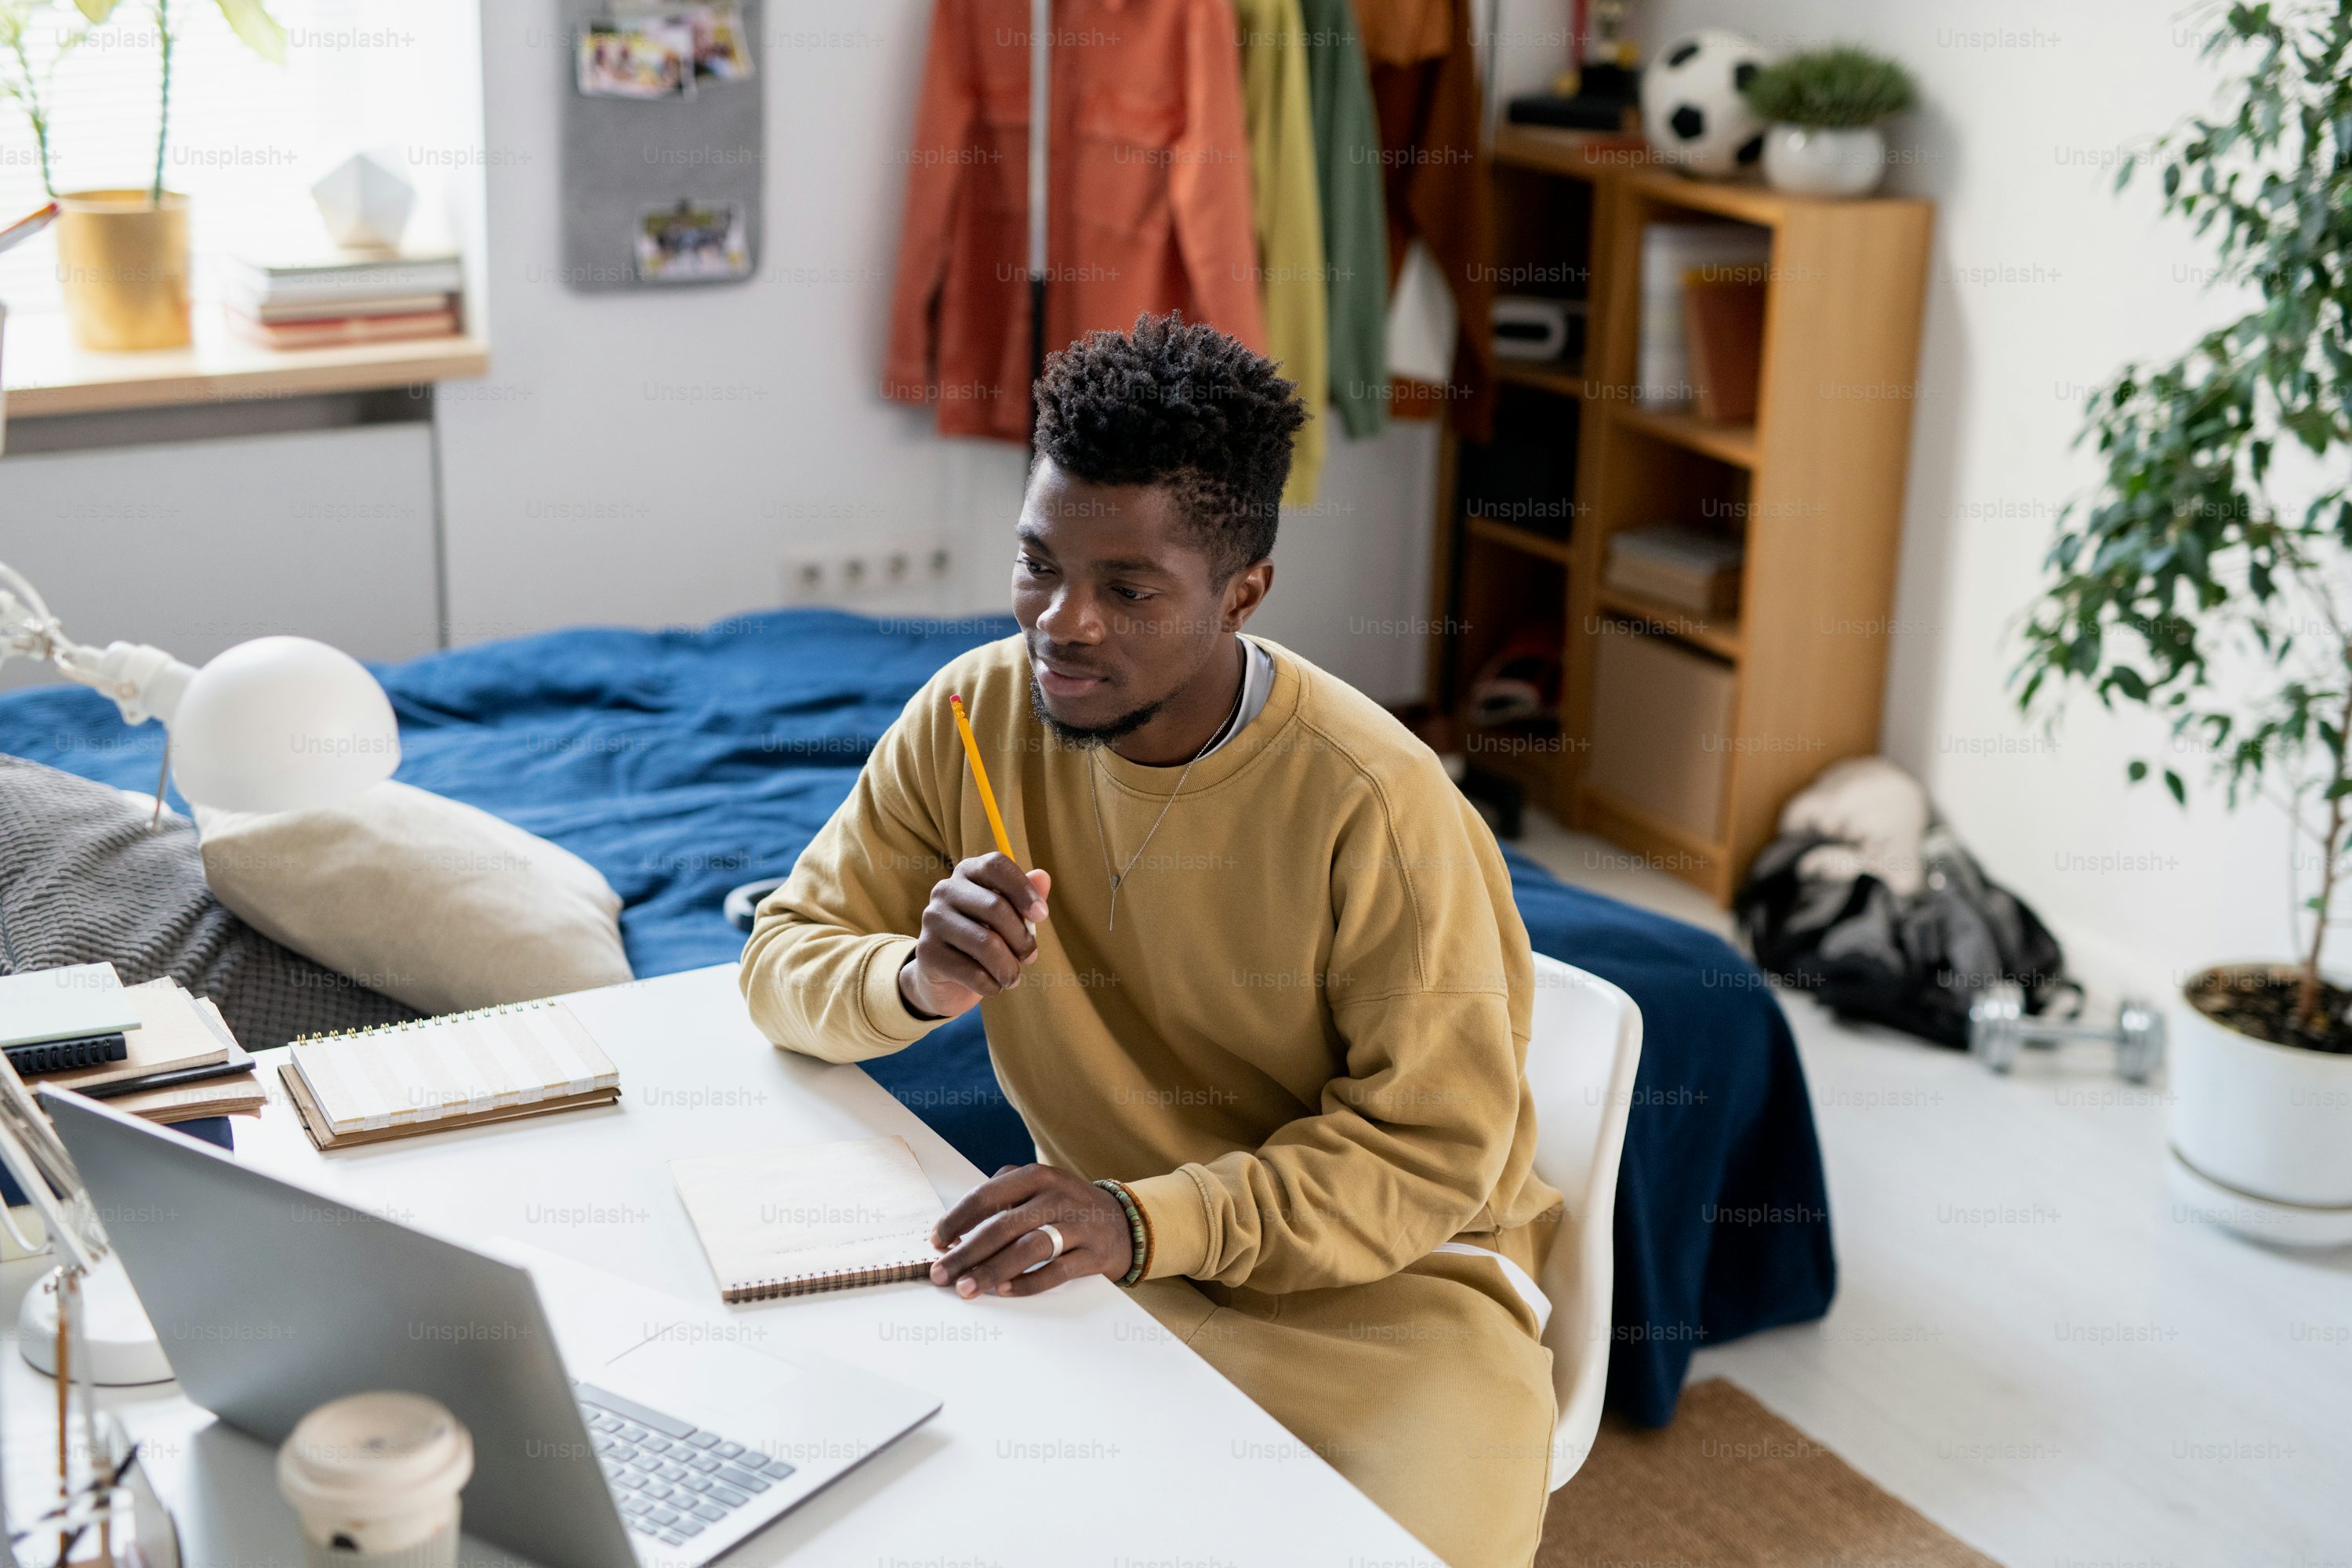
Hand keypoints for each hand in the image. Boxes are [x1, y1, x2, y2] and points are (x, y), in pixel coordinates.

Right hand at [899, 854, 1050, 1019]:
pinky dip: (992, 985)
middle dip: (1022, 939)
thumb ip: (1025, 898)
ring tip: (1013, 977)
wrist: (945, 976)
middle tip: (1030, 956)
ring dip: (1009, 968)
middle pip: (996, 907)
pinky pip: (973, 972)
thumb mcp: (1009, 918)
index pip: (996, 865)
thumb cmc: (984, 938)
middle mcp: (945, 889)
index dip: (1023, 889)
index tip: (1042, 916)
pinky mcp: (927, 951)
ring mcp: (932, 919)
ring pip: (986, 944)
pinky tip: (993, 986)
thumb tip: (1043, 876)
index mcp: (968, 872)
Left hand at [929, 1164, 1132, 1298]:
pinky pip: (1057, 1270)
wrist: (1125, 1222)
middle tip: (941, 1274)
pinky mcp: (1094, 1253)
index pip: (987, 1195)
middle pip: (1003, 1225)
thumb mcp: (1038, 1188)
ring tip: (966, 1288)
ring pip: (1029, 1247)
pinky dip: (1028, 1282)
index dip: (957, 1219)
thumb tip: (956, 1231)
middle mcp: (1057, 1196)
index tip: (936, 1241)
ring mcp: (1078, 1224)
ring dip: (992, 1270)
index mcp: (1036, 1176)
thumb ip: (1002, 1198)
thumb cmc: (1066, 1207)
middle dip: (966, 1252)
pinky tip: (1005, 1292)